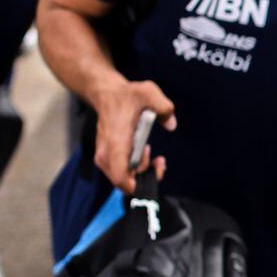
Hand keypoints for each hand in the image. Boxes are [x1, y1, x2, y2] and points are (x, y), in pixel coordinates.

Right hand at [90, 78, 176, 193]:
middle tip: (159, 160)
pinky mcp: (108, 158)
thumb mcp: (148, 91)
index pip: (121, 177)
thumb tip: (171, 125)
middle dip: (147, 176)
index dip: (139, 185)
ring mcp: (105, 158)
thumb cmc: (128, 95)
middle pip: (125, 184)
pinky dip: (137, 168)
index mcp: (115, 143)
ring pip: (125, 180)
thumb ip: (163, 106)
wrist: (108, 95)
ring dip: (144, 172)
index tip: (155, 168)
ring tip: (153, 154)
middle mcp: (106, 154)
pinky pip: (123, 173)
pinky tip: (146, 152)